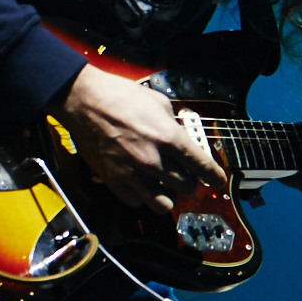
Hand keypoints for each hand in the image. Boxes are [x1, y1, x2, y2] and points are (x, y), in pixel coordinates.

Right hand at [56, 65, 225, 209]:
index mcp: (169, 137)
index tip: (218, 180)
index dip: (215, 176)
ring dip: (167, 195)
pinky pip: (136, 202)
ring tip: (162, 185)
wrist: (83, 100)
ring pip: (164, 204)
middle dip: (188, 181)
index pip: (202, 166)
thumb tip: (180, 136)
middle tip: (181, 173)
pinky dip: (141, 196)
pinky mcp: (113, 180)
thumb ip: (173, 124)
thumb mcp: (158, 102)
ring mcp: (133, 173)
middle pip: (186, 187)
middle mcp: (154, 159)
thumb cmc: (119, 96)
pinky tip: (139, 184)